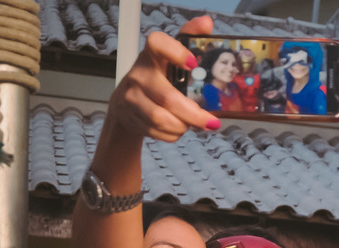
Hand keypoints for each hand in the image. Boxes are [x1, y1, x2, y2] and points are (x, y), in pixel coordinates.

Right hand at [105, 16, 219, 142]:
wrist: (126, 104)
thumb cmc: (157, 78)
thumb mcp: (170, 58)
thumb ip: (188, 39)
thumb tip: (207, 23)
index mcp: (152, 55)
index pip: (158, 43)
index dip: (175, 52)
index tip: (193, 64)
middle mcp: (139, 74)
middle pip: (168, 97)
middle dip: (194, 114)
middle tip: (212, 122)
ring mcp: (132, 97)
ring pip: (162, 119)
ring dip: (184, 126)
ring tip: (192, 124)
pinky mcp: (131, 117)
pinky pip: (158, 132)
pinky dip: (173, 134)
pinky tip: (178, 128)